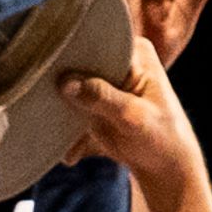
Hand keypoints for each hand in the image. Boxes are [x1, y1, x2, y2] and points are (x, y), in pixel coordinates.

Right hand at [56, 36, 211, 211]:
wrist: (165, 167)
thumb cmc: (162, 138)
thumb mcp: (133, 117)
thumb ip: (102, 98)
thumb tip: (66, 83)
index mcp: (136, 52)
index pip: (99, 43)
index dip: (76, 53)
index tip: (54, 67)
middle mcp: (119, 61)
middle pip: (81, 64)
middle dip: (62, 82)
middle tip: (46, 99)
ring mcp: (105, 83)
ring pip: (71, 87)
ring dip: (61, 109)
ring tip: (56, 129)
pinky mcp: (94, 104)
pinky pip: (72, 110)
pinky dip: (69, 132)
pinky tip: (72, 155)